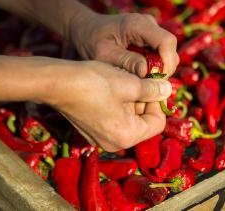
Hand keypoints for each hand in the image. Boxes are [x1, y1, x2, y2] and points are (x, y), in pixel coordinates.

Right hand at [47, 60, 171, 151]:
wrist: (56, 83)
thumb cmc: (93, 82)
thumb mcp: (130, 83)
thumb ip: (153, 90)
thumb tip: (168, 89)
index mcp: (127, 136)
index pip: (157, 123)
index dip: (158, 102)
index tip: (151, 85)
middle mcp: (115, 143)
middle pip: (143, 122)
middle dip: (143, 100)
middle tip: (136, 81)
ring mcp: (102, 138)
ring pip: (130, 119)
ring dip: (131, 100)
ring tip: (121, 82)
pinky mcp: (93, 131)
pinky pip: (115, 119)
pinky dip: (118, 104)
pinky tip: (109, 89)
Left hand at [68, 12, 178, 76]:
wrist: (85, 29)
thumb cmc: (91, 40)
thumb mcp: (104, 54)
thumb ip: (126, 62)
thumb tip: (147, 72)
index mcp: (137, 24)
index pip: (166, 41)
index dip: (167, 61)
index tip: (158, 79)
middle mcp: (148, 23)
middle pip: (170, 47)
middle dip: (164, 68)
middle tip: (148, 84)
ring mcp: (151, 29)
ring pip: (167, 51)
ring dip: (159, 68)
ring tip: (142, 79)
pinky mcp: (150, 36)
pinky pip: (161, 53)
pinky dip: (155, 65)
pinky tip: (140, 73)